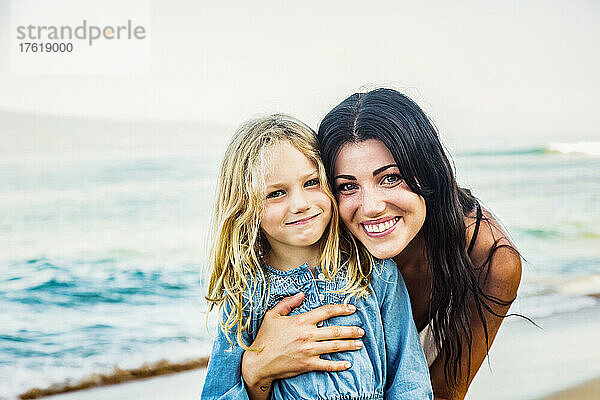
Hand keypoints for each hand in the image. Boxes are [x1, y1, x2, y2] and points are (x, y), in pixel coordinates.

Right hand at [241, 292, 364, 390]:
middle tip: (361, 330)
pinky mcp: (307, 364)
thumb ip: (287, 303)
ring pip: (334, 347)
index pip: (326, 312)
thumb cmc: (265, 338)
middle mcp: (307, 335)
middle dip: (351, 330)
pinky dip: (338, 365)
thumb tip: (301, 294)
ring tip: (359, 344)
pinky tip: (347, 364)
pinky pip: (327, 365)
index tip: (352, 308)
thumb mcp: (272, 316)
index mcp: (300, 321)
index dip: (341, 309)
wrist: (259, 362)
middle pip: (335, 331)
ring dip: (349, 345)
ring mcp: (308, 350)